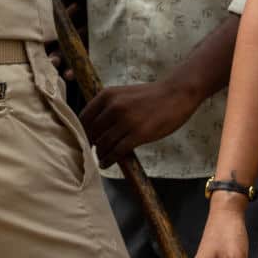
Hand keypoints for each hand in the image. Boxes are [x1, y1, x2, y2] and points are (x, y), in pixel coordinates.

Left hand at [79, 80, 200, 167]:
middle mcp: (114, 107)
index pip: (84, 117)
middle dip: (90, 144)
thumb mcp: (124, 94)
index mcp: (107, 95)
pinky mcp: (138, 134)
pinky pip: (117, 151)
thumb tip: (94, 126)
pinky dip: (109, 160)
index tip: (82, 140)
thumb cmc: (151, 95)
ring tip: (100, 158)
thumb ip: (109, 106)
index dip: (81, 131)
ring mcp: (126, 121)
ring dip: (99, 154)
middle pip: (92, 132)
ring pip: (103, 144)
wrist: (176, 93)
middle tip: (91, 151)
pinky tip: (106, 163)